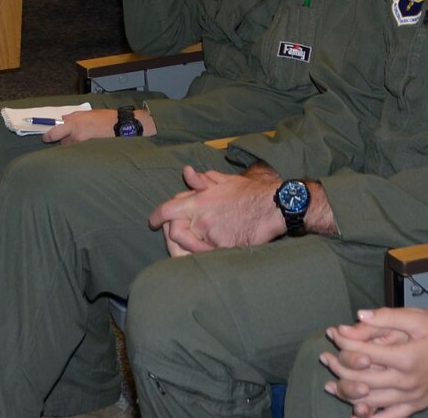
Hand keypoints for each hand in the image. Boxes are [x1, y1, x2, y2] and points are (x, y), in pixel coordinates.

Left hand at [44, 108, 156, 144]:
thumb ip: (73, 116)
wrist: (122, 127)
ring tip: (85, 142)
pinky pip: (81, 154)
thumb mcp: (88, 112)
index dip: (48, 137)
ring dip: (74, 147)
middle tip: (74, 138)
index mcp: (74, 124)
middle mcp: (77, 136)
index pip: (54, 134)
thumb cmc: (107, 118)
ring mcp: (83, 146)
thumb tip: (63, 119)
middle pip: (63, 143)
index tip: (45, 138)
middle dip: (66, 141)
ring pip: (72, 149)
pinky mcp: (90, 153)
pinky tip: (89, 147)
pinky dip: (82, 152)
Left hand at [148, 165, 285, 253]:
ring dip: (187, 245)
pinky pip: (207, 256)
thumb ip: (202, 179)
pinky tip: (210, 251)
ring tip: (194, 244)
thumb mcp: (225, 181)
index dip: (157, 216)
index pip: (168, 209)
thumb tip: (186, 173)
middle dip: (171, 233)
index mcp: (200, 200)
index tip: (153, 221)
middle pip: (174, 231)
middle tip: (174, 235)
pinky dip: (205, 254)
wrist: (274, 206)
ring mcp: (213, 235)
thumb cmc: (250, 192)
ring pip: (188, 246)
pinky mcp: (225, 248)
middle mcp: (202, 218)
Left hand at [319, 307, 427, 417]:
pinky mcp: (417, 406)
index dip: (344, 342)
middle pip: (362, 378)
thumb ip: (388, 317)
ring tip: (330, 384)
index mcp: (405, 357)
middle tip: (325, 358)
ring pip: (371, 400)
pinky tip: (355, 415)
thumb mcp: (420, 318)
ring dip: (347, 393)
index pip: (363, 352)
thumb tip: (358, 315)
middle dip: (339, 367)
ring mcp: (411, 397)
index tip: (333, 333)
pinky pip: (390, 417)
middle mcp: (406, 381)